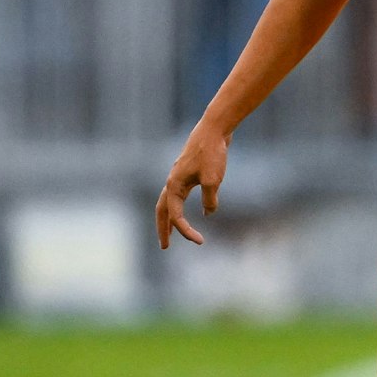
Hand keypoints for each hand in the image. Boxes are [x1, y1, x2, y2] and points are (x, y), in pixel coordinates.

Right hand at [156, 124, 229, 247]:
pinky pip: (178, 195)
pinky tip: (183, 210)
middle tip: (164, 247)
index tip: (200, 241)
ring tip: (170, 234)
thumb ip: (209, 200)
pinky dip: (177, 206)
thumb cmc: (212, 153)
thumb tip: (209, 213)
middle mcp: (172, 182)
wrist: (214, 129)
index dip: (186, 231)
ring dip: (168, 218)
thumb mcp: (213, 180)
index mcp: (174, 186)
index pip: (176, 216)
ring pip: (168, 202)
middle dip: (163, 229)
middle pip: (162, 211)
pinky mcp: (187, 172)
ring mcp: (178, 176)